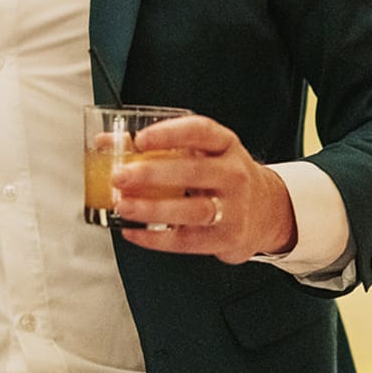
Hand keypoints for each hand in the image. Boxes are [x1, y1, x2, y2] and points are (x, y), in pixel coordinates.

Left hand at [113, 114, 296, 264]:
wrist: (265, 210)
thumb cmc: (222, 176)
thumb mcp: (202, 153)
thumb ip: (158, 147)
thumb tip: (105, 143)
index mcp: (225, 146)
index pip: (201, 132)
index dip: (169, 133)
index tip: (139, 139)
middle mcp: (233, 174)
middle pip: (194, 172)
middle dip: (153, 174)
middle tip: (120, 176)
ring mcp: (233, 208)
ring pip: (193, 210)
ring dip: (153, 209)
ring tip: (123, 206)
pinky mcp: (225, 238)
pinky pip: (187, 240)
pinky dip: (155, 238)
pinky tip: (132, 231)